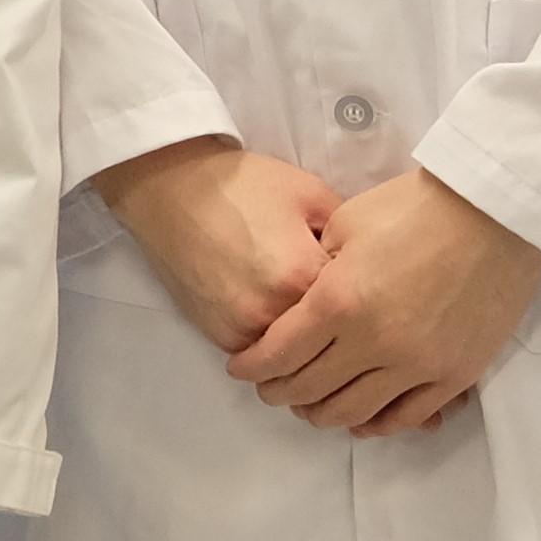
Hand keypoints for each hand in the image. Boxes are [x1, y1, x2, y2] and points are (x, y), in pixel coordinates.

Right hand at [93, 135, 341, 358]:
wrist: (172, 189)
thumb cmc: (243, 185)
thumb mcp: (309, 192)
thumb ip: (348, 234)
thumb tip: (368, 264)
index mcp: (303, 275)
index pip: (357, 305)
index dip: (365, 291)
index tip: (365, 280)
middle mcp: (273, 312)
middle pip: (328, 339)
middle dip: (338, 322)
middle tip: (342, 301)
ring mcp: (243, 329)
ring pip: (296, 356)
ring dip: (307, 340)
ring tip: (308, 308)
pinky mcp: (219, 336)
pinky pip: (263, 353)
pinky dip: (275, 340)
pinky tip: (276, 309)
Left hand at [225, 167, 540, 435]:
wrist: (494, 211)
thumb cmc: (416, 206)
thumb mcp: (346, 224)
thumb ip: (318, 269)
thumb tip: (306, 298)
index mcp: (338, 301)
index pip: (279, 354)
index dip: (252, 367)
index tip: (241, 368)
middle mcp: (373, 342)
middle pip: (309, 389)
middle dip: (279, 392)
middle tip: (270, 387)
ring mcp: (416, 364)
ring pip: (354, 412)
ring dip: (322, 413)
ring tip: (310, 404)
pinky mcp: (454, 374)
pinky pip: (406, 416)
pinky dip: (376, 423)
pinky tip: (360, 420)